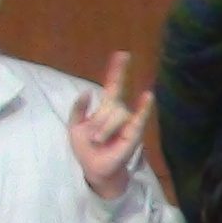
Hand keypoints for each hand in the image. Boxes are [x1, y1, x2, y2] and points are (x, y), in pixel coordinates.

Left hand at [67, 53, 152, 197]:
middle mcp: (119, 111)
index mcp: (104, 108)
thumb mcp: (74, 126)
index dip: (117, 70)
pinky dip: (143, 108)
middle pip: (112, 102)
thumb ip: (78, 109)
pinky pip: (138, 118)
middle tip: (95, 140)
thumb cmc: (85, 148)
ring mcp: (128, 122)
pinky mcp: (134, 133)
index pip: (113, 85)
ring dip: (103, 131)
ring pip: (116, 114)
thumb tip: (88, 91)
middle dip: (100, 124)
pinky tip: (147, 96)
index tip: (122, 54)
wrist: (94, 168)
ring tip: (99, 144)